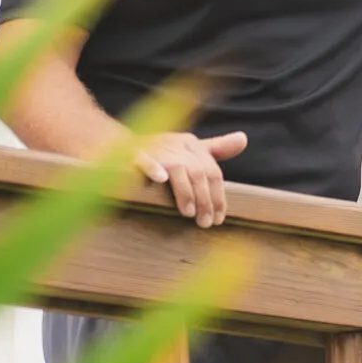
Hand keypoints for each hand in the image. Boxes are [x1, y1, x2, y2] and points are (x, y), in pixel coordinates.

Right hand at [133, 130, 247, 227]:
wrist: (118, 144)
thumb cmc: (161, 152)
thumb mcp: (189, 149)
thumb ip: (216, 149)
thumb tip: (243, 139)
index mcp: (191, 144)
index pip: (212, 172)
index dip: (218, 196)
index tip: (219, 219)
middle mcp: (177, 144)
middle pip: (199, 172)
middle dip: (205, 200)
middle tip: (205, 223)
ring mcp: (156, 148)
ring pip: (178, 169)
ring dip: (186, 191)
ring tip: (189, 213)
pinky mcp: (135, 153)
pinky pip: (144, 159)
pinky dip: (153, 167)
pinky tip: (160, 179)